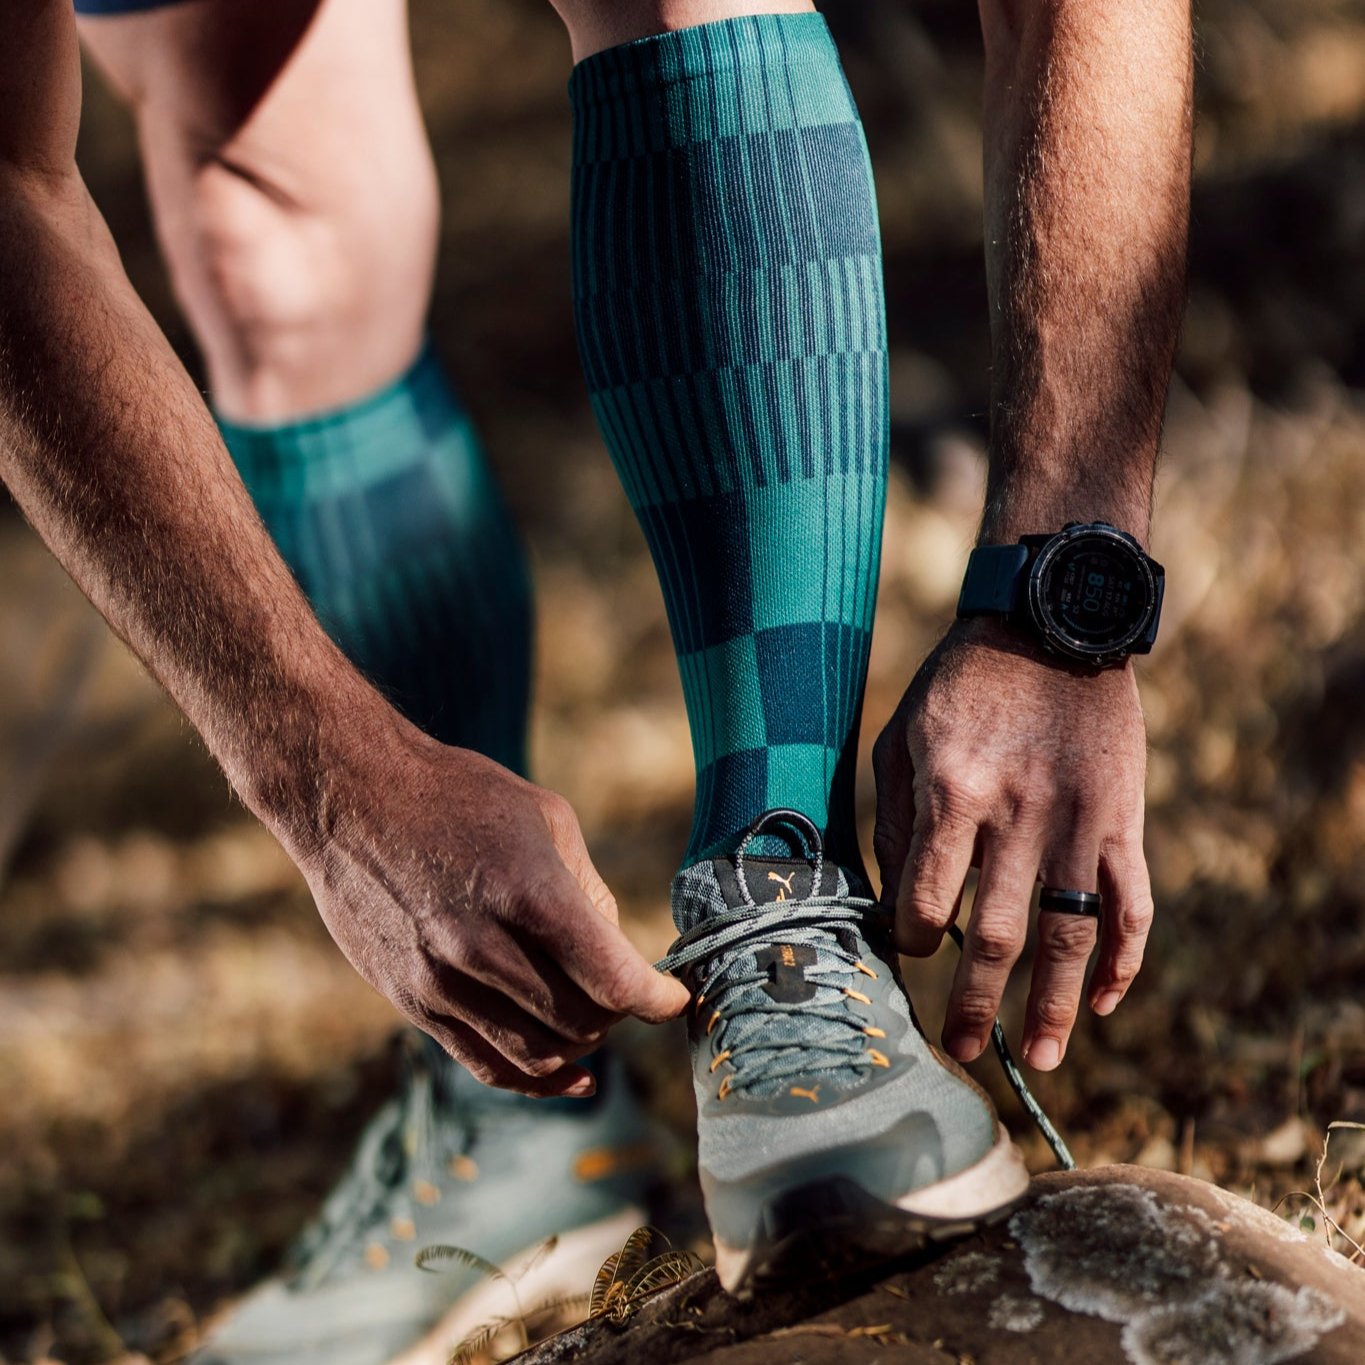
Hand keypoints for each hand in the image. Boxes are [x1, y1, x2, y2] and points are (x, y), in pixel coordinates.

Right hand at [294, 719, 688, 1096]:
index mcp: (526, 891)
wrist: (350, 795)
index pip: (610, 978)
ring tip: (595, 1021)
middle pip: (579, 1021)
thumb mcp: (546, 817)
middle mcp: (480, 945)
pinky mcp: (410, 999)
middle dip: (619, 1016)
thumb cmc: (459, 795)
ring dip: (580, 1048)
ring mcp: (439, 980)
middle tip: (628, 995)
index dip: (656, 1000)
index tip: (675, 1000)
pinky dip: (535, 1080)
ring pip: (534, 1055)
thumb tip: (614, 953)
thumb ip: (588, 892)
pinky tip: (570, 1075)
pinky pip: (484, 1063)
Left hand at [872, 618, 1152, 1070]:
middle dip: (975, 1004)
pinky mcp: (1122, 820)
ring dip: (1058, 1009)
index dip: (911, 937)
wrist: (1051, 624)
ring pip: (1070, 937)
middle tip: (963, 1050)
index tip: (910, 946)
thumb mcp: (902, 736)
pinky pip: (1131, 904)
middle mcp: (1016, 816)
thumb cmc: (960, 685)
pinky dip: (1126, 959)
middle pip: (994, 936)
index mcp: (952, 792)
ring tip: (1045, 1061)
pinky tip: (1108, 1000)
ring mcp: (1076, 822)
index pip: (925, 899)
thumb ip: (897, 820)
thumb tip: (897, 902)